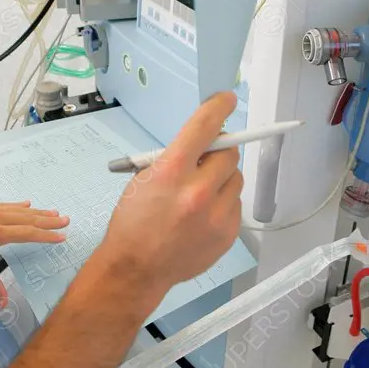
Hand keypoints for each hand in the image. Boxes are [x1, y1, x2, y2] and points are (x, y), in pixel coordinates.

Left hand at [0, 202, 68, 301]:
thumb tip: (4, 304)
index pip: (26, 234)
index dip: (45, 235)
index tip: (61, 236)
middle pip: (26, 218)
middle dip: (47, 220)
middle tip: (66, 219)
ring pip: (17, 210)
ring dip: (36, 211)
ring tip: (53, 211)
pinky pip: (5, 205)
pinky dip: (18, 205)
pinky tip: (26, 203)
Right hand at [98, 92, 243, 294]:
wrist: (136, 268)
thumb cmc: (133, 220)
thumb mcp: (144, 179)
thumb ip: (175, 159)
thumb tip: (204, 143)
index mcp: (171, 172)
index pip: (203, 128)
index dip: (218, 108)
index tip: (227, 99)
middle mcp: (198, 191)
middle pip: (228, 153)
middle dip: (217, 152)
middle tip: (203, 161)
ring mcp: (216, 215)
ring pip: (235, 178)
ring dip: (221, 178)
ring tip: (199, 194)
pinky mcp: (227, 234)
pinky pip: (235, 204)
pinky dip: (223, 203)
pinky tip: (202, 215)